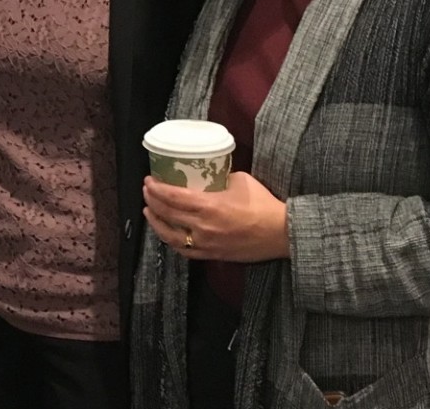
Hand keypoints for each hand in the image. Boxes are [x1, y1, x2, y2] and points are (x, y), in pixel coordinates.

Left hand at [143, 171, 289, 262]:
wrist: (282, 233)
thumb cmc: (263, 204)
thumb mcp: (239, 180)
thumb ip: (218, 178)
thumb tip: (206, 174)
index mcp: (208, 206)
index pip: (172, 197)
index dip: (156, 188)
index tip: (149, 180)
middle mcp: (202, 227)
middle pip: (167, 214)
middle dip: (152, 201)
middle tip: (147, 191)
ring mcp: (206, 244)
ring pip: (170, 236)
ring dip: (156, 222)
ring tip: (149, 211)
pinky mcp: (212, 255)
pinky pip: (185, 251)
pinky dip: (171, 241)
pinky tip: (167, 233)